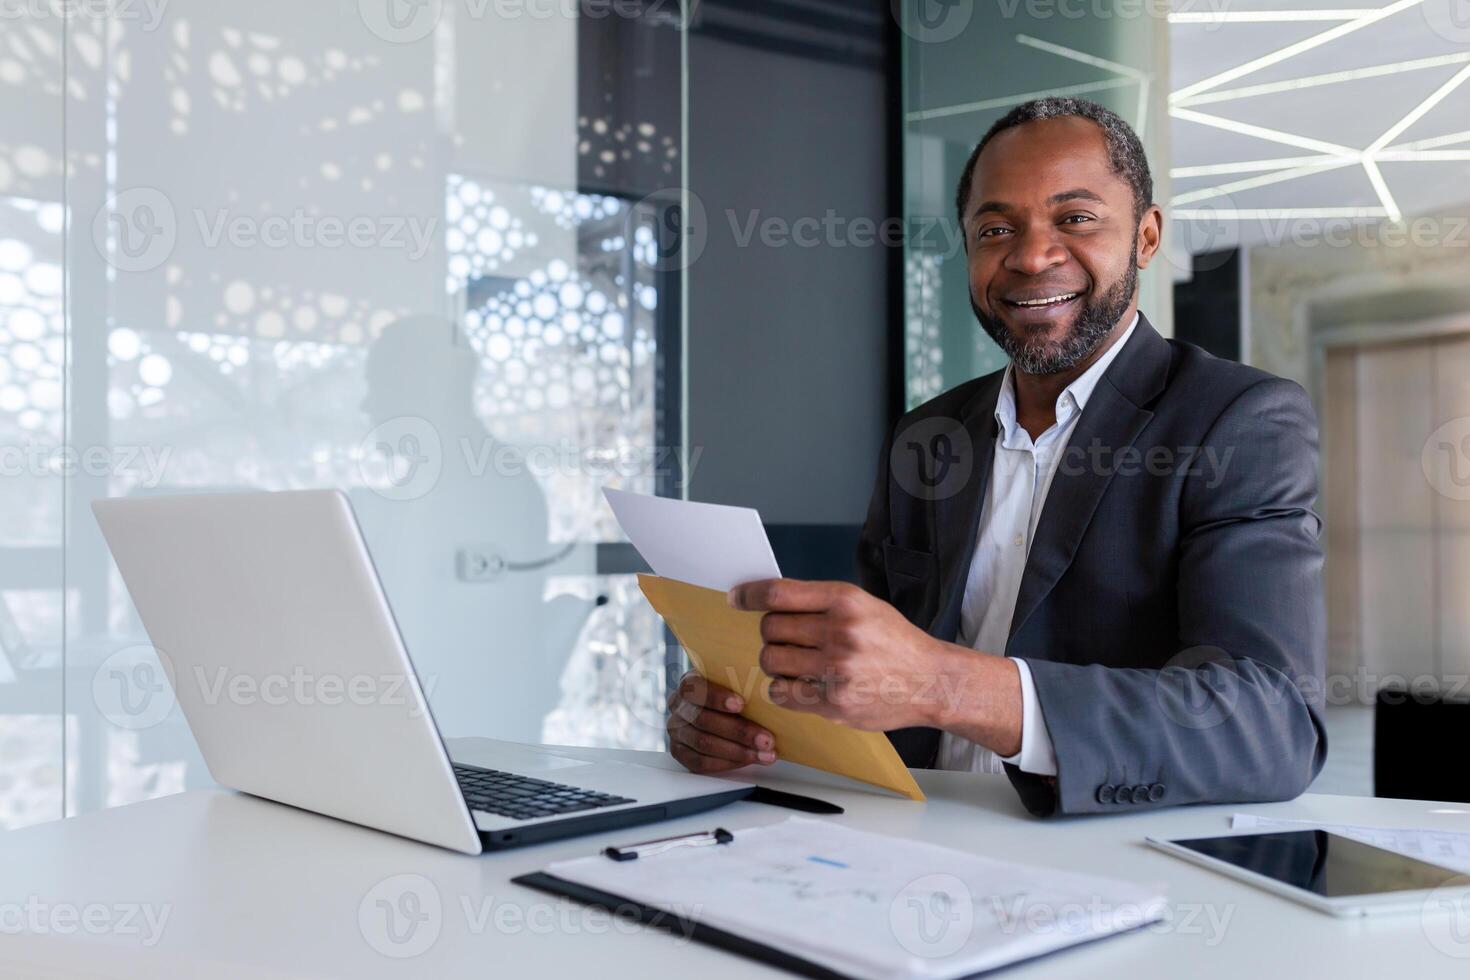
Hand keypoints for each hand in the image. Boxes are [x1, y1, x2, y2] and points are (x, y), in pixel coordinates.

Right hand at [666, 670, 777, 773]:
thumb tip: (776, 684)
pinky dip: (727, 763)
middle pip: (703, 719)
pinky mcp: (681, 753)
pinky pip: (701, 762)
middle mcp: (679, 707)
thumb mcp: (735, 682)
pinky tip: (748, 760)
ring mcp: (677, 731)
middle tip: (766, 738)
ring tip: (764, 753)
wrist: (719, 713)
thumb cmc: (733, 696)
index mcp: (689, 684)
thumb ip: (745, 682)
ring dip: (738, 751)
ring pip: (704, 743)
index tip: (742, 704)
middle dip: (738, 731)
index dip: (717, 697)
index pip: (695, 687)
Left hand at [728, 578, 952, 730]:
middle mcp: (840, 632)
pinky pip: (782, 692)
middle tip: (788, 640)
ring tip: (796, 663)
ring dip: (776, 662)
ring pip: (771, 661)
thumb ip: (822, 603)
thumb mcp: (864, 606)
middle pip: (770, 628)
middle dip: (772, 634)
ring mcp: (837, 670)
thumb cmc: (894, 641)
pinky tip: (800, 684)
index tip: (736, 598)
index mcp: (845, 601)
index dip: (749, 595)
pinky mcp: (834, 703)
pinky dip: (782, 688)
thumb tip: (768, 601)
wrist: (931, 681)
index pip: (779, 594)